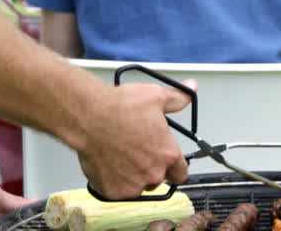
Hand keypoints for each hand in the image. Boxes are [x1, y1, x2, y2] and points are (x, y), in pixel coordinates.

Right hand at [76, 81, 193, 198]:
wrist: (89, 117)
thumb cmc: (120, 108)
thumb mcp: (155, 96)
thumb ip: (177, 98)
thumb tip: (191, 88)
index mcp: (167, 154)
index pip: (181, 172)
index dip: (174, 167)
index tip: (167, 163)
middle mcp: (153, 174)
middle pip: (158, 179)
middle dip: (150, 168)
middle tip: (137, 152)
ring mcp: (132, 185)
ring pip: (138, 186)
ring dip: (133, 176)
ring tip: (120, 156)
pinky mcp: (112, 191)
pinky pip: (116, 191)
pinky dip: (112, 181)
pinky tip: (107, 163)